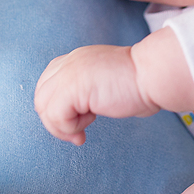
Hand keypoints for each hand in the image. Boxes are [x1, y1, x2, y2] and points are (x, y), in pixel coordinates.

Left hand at [34, 44, 155, 144]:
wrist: (153, 75)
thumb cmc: (139, 83)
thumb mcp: (104, 83)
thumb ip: (86, 91)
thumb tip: (76, 114)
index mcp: (75, 60)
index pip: (47, 86)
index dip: (57, 109)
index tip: (77, 123)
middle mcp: (68, 64)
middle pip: (41, 98)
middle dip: (56, 122)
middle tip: (77, 133)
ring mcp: (68, 74)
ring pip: (44, 108)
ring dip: (63, 127)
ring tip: (83, 130)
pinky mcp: (73, 88)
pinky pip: (56, 116)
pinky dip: (70, 128)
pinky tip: (90, 124)